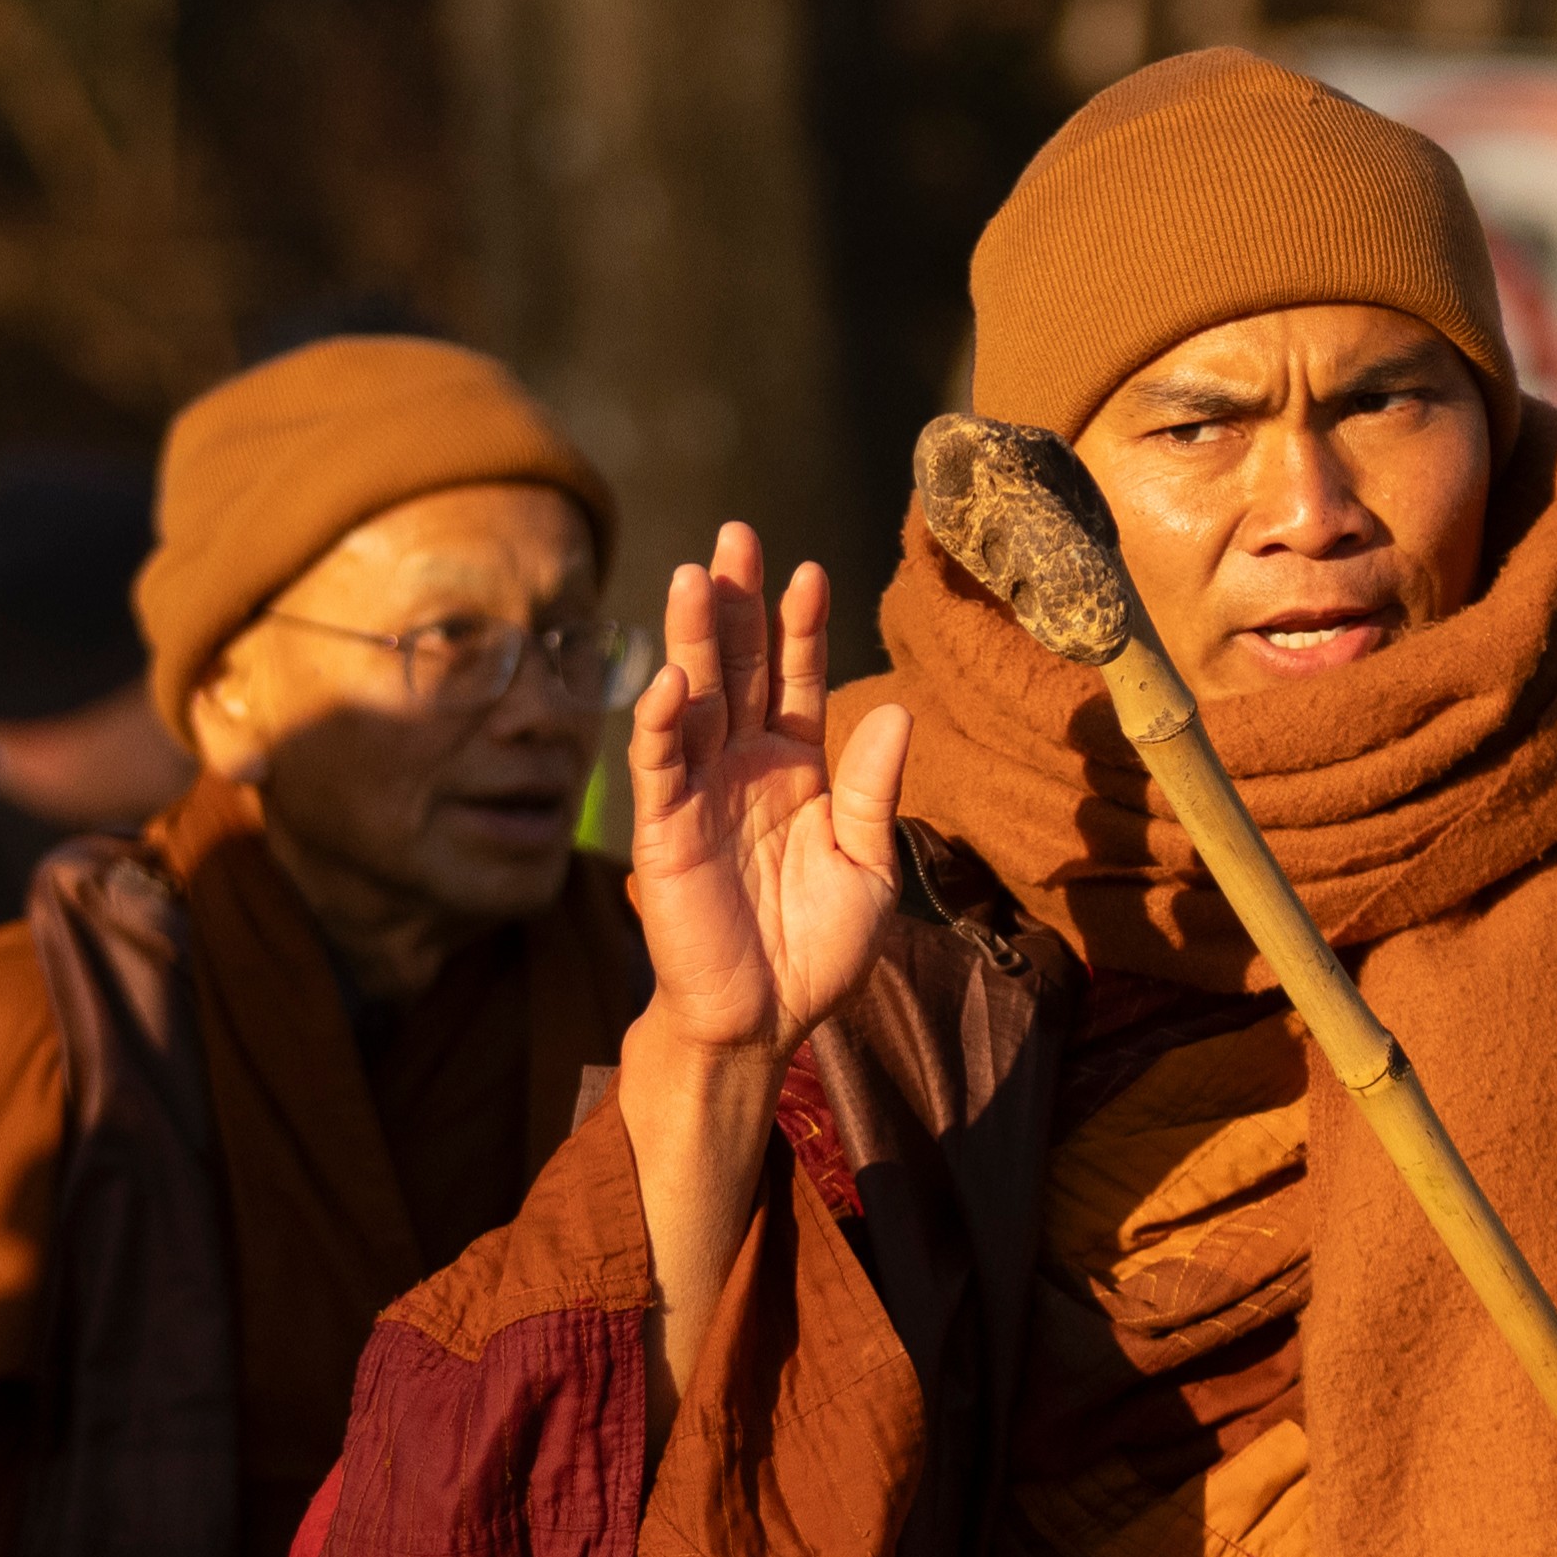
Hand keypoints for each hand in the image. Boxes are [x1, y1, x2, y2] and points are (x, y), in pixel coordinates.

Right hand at [626, 523, 911, 1069]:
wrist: (764, 1020)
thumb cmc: (817, 950)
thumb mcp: (869, 867)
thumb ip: (876, 791)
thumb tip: (897, 708)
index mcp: (795, 767)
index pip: (794, 680)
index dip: (800, 627)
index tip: (809, 571)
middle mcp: (742, 765)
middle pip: (738, 668)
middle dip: (737, 602)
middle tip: (734, 535)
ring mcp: (699, 792)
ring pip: (694, 699)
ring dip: (692, 639)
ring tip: (694, 576)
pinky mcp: (664, 830)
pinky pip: (659, 766)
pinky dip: (659, 722)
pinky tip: (670, 678)